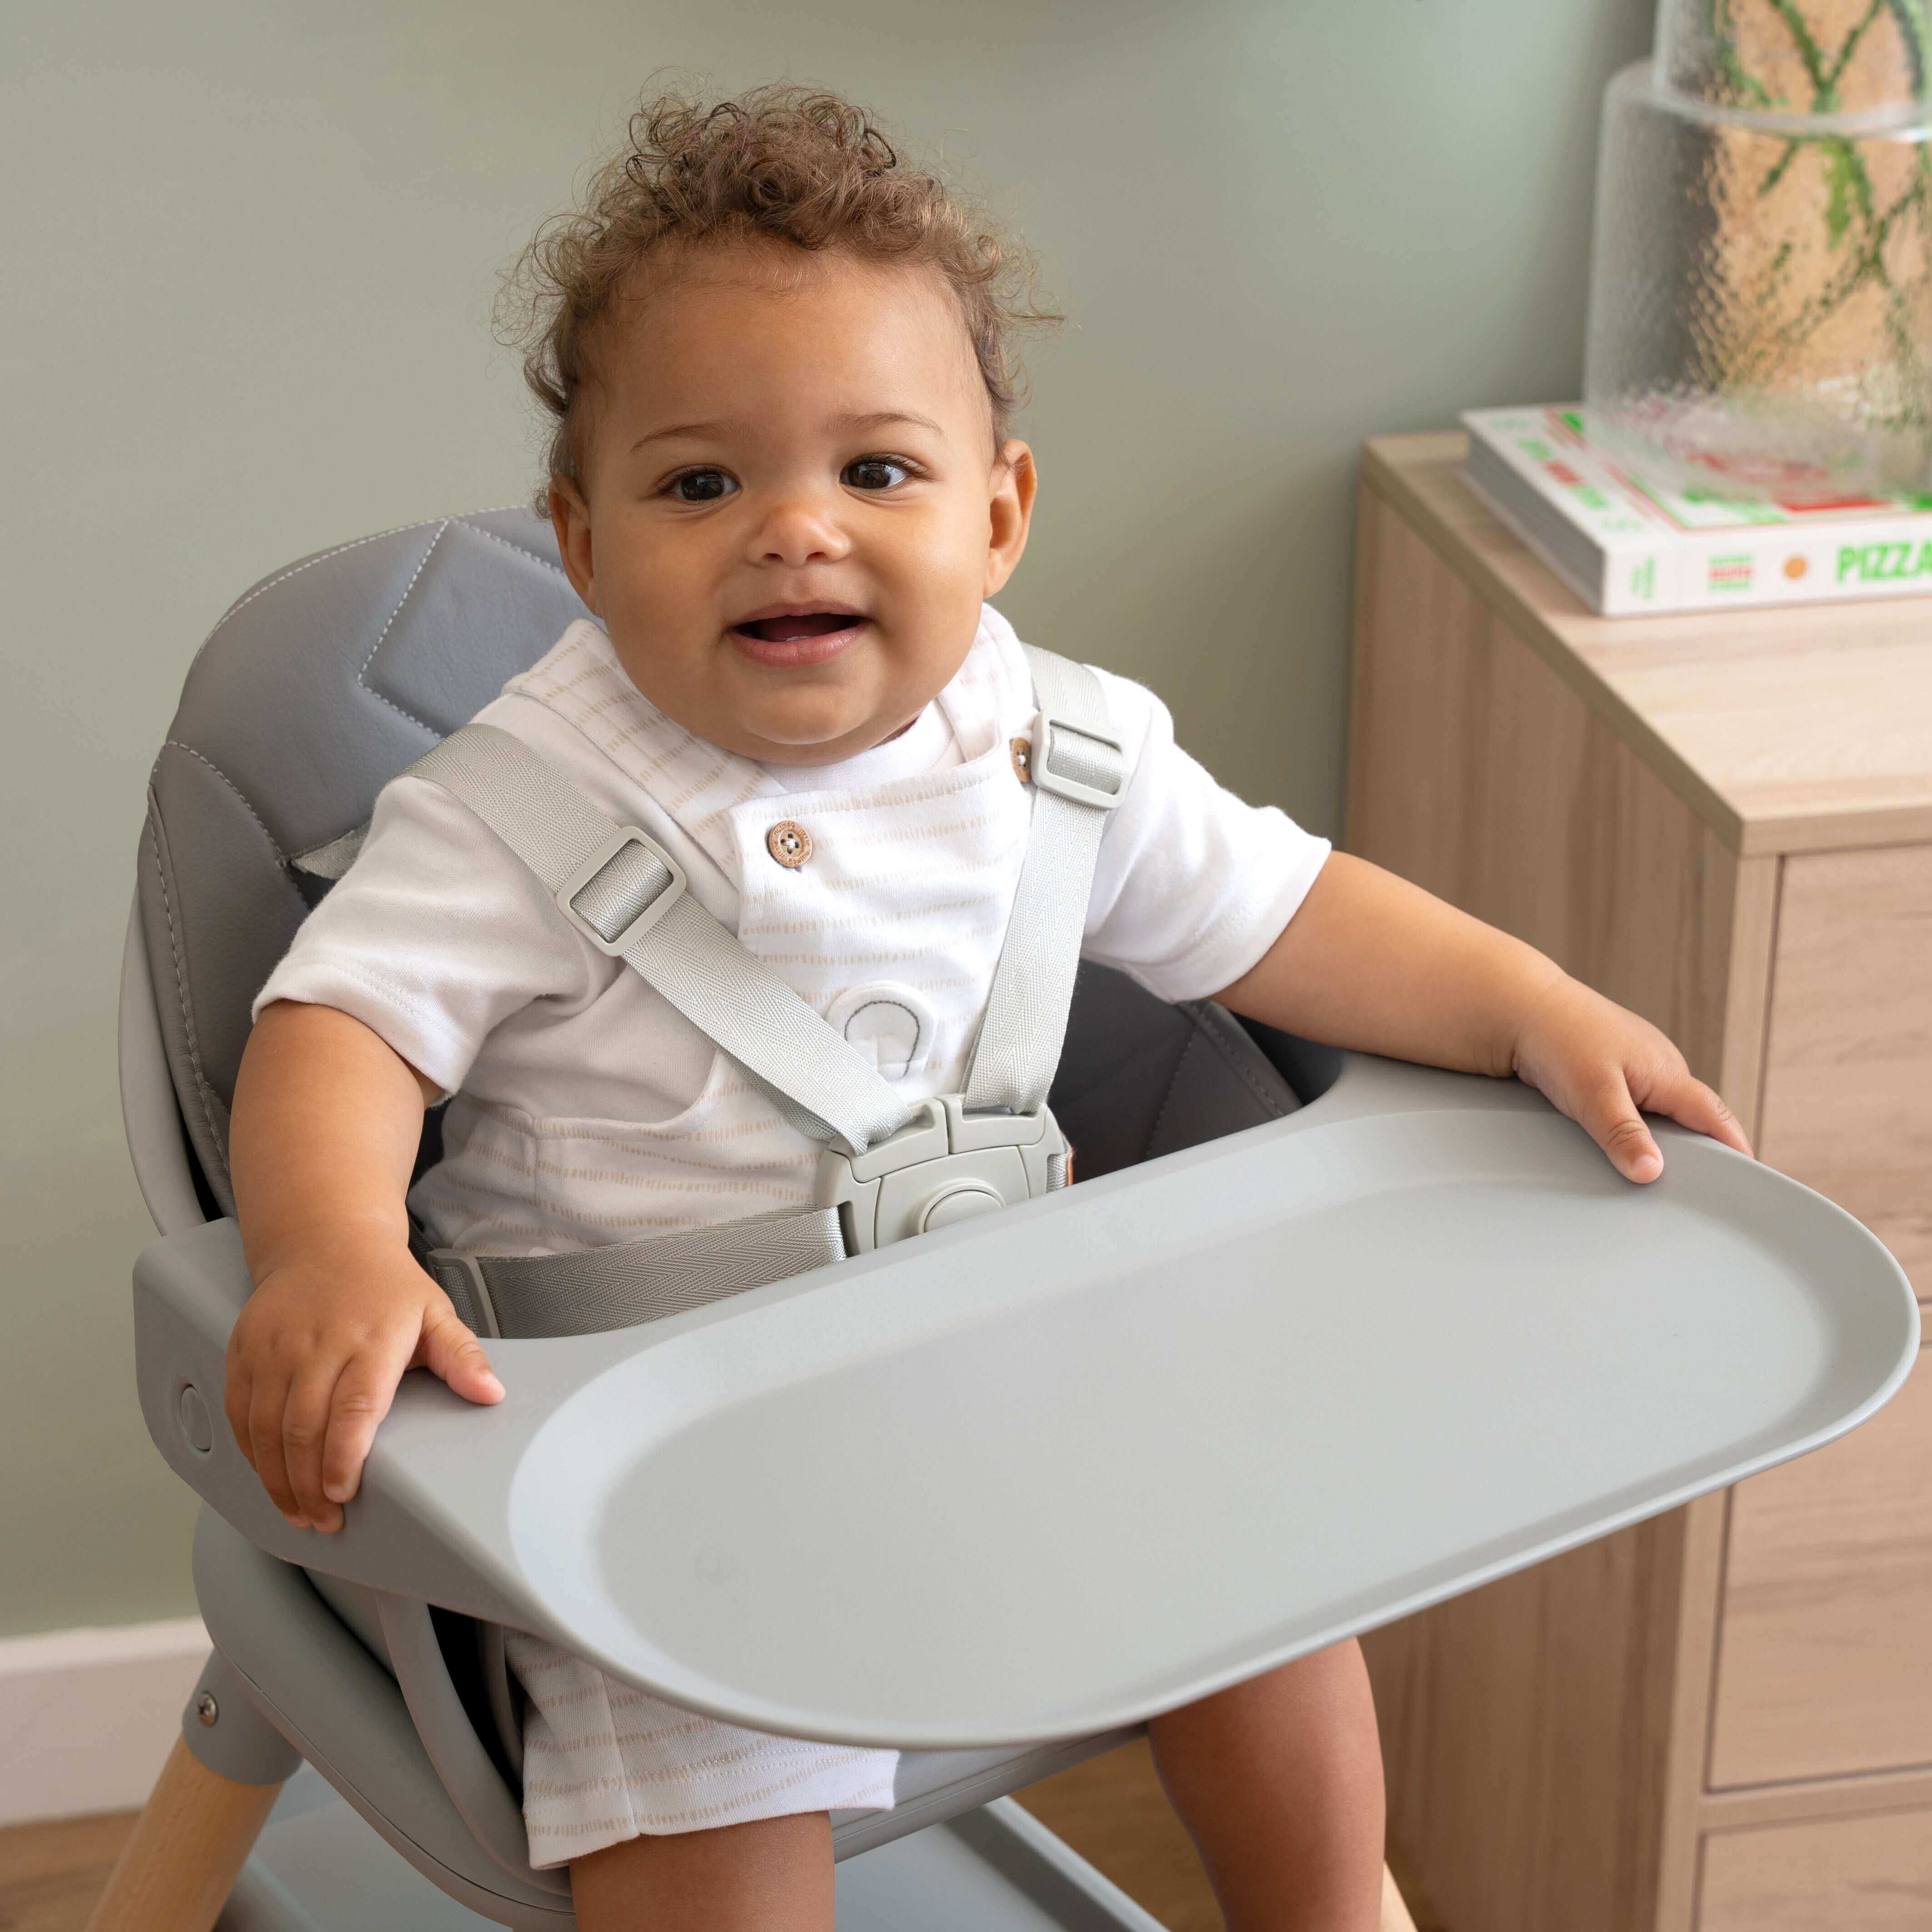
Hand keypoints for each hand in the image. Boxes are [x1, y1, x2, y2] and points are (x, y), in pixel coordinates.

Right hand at [224, 1225, 503, 1533]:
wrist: (326, 1242)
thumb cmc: (384, 1286)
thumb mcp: (435, 1312)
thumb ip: (462, 1356)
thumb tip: (491, 1392)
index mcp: (371, 1338)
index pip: (353, 1409)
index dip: (343, 1459)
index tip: (343, 1495)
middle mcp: (317, 1343)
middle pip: (303, 1428)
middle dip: (309, 1486)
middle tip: (325, 1520)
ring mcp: (275, 1346)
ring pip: (265, 1427)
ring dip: (277, 1479)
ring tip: (298, 1511)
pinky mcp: (244, 1349)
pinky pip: (238, 1411)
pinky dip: (250, 1451)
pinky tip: (268, 1475)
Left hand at [1510, 975, 1752, 1182]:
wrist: (1520, 1006)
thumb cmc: (1558, 1039)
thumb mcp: (1592, 1093)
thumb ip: (1623, 1134)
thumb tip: (1653, 1172)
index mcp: (1667, 1071)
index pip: (1714, 1116)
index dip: (1734, 1147)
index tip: (1750, 1178)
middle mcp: (1659, 1067)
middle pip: (1691, 1118)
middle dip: (1697, 1151)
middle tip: (1696, 1192)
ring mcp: (1635, 1065)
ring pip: (1659, 1112)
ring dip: (1659, 1139)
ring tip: (1656, 1177)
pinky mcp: (1611, 1067)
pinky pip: (1634, 1103)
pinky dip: (1634, 1125)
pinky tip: (1619, 1144)